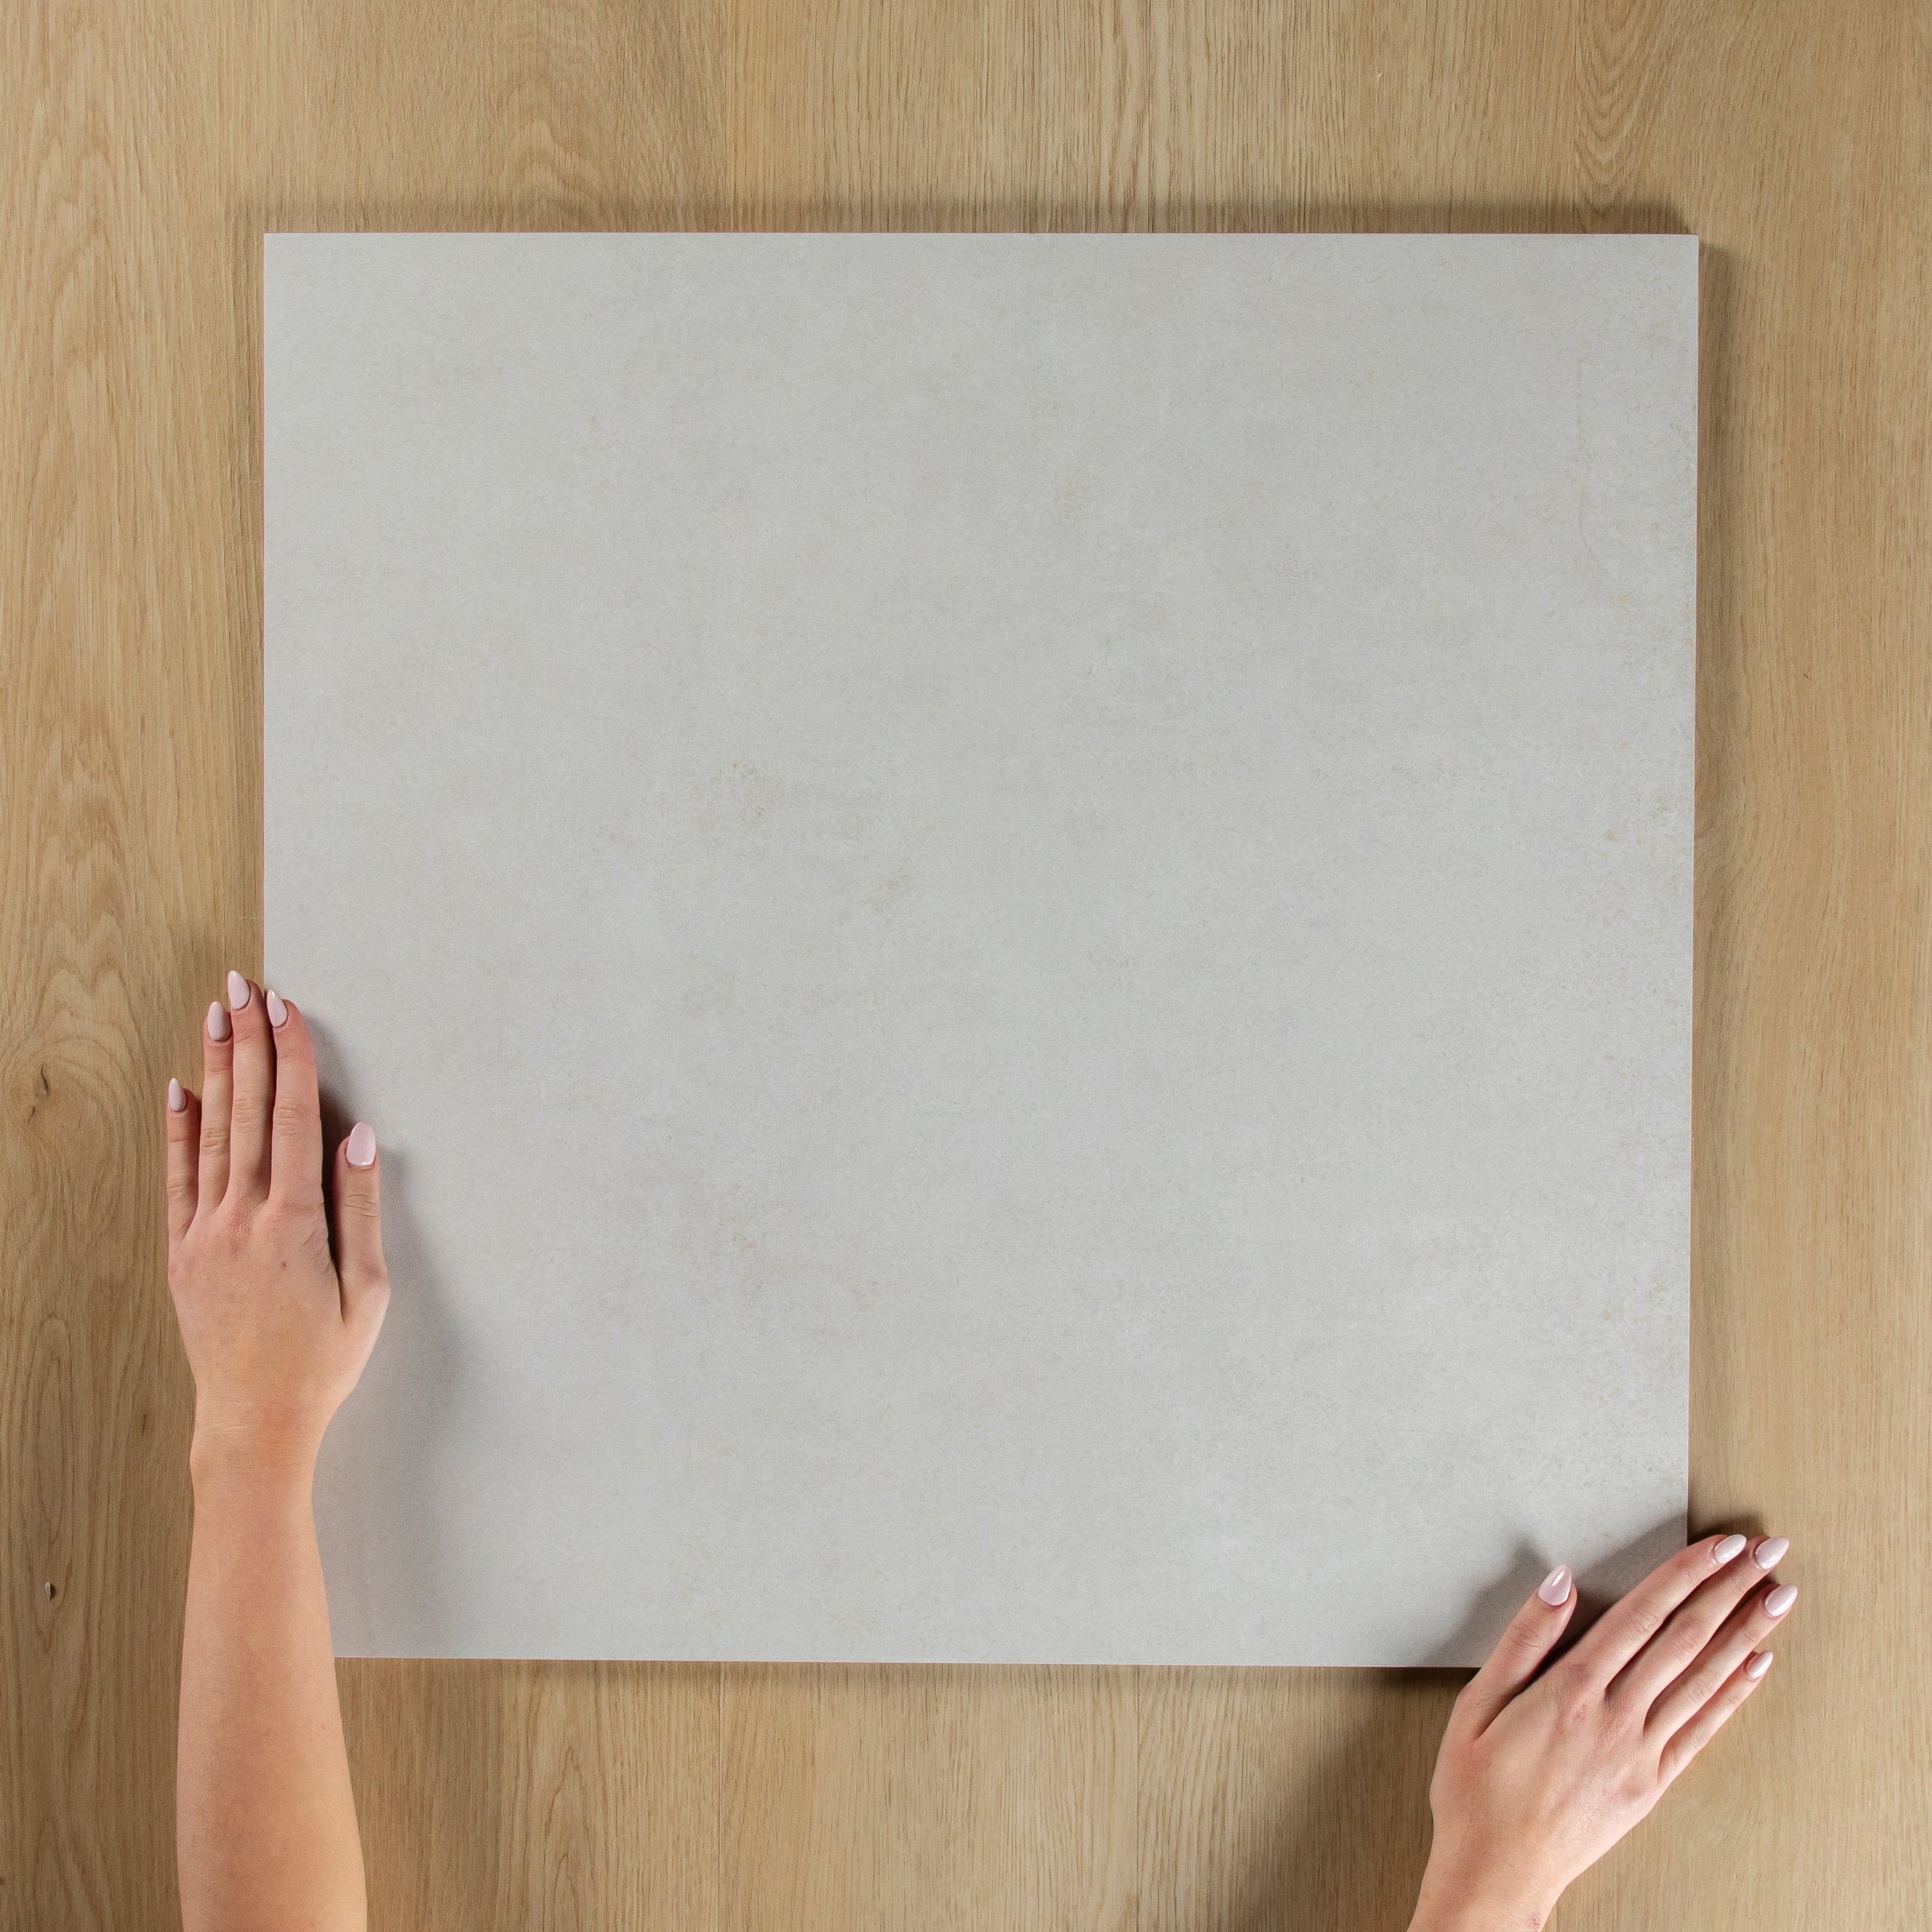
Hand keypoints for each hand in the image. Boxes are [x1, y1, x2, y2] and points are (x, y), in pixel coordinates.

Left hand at [166, 972, 389, 1477]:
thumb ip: (361, 1208)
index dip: (291, 1058)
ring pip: (212, 1133)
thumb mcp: (367, 1290)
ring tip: (215, 1018)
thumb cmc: (322, 1362)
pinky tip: (180, 1092)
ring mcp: (204, 1233)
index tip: (288, 1010)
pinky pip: (179, 1178)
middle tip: (244, 988)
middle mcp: (240, 1218)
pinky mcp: (183, 1253)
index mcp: (292, 1223)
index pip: (293, 1118)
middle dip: (247, 1043)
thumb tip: (362, 1138)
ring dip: (214, 1069)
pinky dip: (178, 1130)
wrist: (255, 1421)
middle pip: (247, 1110)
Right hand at [1411, 1533, 1796, 1929]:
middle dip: (1730, 1590)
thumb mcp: (1477, 1703)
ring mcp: (1639, 1753)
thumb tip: (1559, 1581)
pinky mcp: (1651, 1784)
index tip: (1720, 1545)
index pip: (1641, 1616)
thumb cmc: (1476, 1787)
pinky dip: (1733, 1695)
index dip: (1684, 1575)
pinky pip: (1702, 1731)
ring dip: (1746, 1633)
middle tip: (1768, 1552)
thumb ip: (1522, 1639)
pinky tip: (1756, 1666)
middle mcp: (1614, 1718)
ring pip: (1703, 1680)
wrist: (1498, 1871)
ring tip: (1779, 1597)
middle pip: (1684, 1640)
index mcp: (1570, 1691)